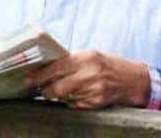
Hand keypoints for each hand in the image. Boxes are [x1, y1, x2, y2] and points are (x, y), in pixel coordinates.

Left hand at [27, 50, 149, 108]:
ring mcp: (93, 90)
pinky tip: (76, 94)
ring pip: (63, 97)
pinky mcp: (96, 103)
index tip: (28, 78)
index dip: (39, 75)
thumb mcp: (91, 55)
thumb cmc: (109, 65)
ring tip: (57, 90)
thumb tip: (45, 67)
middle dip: (44, 90)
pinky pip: (74, 104)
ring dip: (57, 95)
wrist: (133, 80)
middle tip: (39, 88)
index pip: (55, 68)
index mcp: (86, 58)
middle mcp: (89, 74)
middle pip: (56, 88)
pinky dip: (71, 101)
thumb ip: (70, 60)